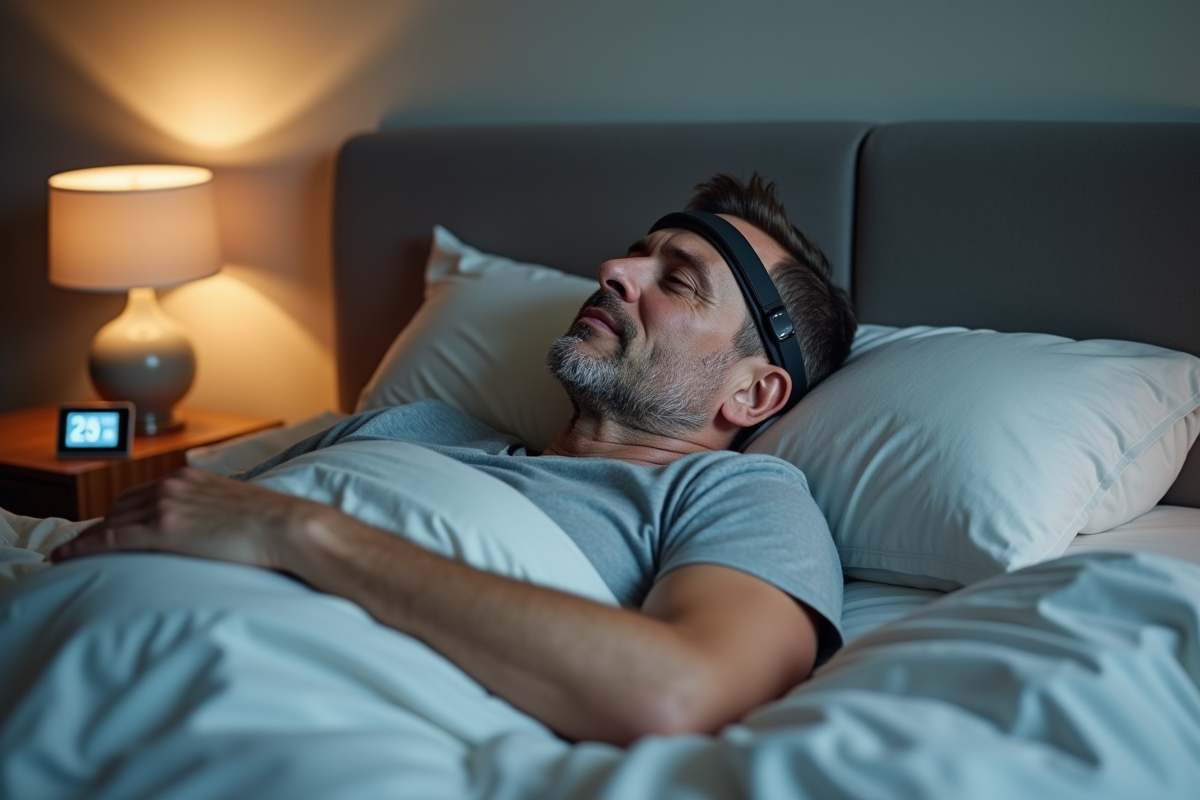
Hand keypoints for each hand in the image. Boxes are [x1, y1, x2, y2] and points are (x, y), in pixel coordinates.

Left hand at [50, 467, 322, 569]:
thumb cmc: (273, 524)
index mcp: (190, 478)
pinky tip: (65, 557)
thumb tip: (212, 529)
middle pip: (120, 506)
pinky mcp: (164, 530)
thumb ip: (214, 511)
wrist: (287, 527)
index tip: (105, 527)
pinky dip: (84, 547)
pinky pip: (111, 538)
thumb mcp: (236, 507)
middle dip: (100, 525)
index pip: (141, 494)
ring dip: (88, 537)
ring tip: (69, 555)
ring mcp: (166, 505)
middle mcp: (172, 485)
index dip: (118, 513)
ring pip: (111, 521)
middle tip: (82, 546)